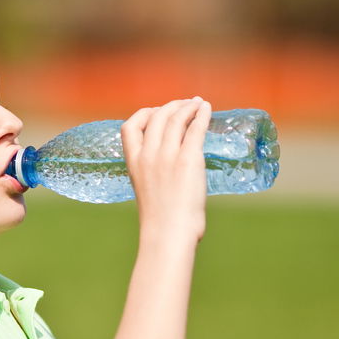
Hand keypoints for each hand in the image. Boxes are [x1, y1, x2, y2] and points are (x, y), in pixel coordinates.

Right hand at [121, 97, 210, 241]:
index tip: (157, 112)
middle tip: (186, 104)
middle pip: (158, 116)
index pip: (130, 127)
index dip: (144, 114)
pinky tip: (207, 109)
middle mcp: (148, 155)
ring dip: (189, 106)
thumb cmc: (160, 222)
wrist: (167, 234)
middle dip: (173, 106)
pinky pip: (196, 128)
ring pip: (177, 118)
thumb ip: (154, 175)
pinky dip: (202, 114)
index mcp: (133, 163)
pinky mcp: (188, 160)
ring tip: (199, 103)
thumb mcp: (147, 191)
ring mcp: (167, 156)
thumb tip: (174, 172)